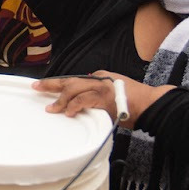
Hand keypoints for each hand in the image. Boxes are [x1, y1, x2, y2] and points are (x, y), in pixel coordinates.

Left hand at [35, 71, 172, 125]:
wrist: (151, 104)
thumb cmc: (136, 103)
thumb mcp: (116, 93)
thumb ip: (100, 95)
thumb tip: (85, 102)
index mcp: (101, 77)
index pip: (75, 80)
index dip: (59, 85)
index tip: (48, 88)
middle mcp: (100, 79)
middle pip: (70, 81)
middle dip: (51, 84)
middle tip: (37, 87)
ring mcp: (102, 88)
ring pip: (74, 90)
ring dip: (60, 100)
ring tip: (51, 109)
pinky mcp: (105, 99)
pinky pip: (84, 100)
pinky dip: (74, 106)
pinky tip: (68, 112)